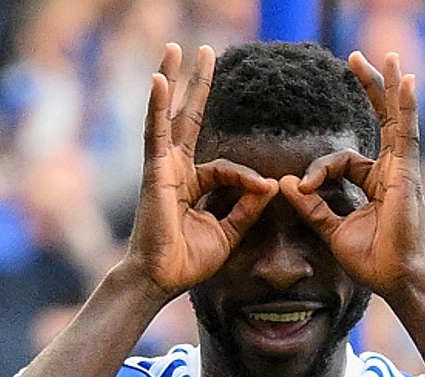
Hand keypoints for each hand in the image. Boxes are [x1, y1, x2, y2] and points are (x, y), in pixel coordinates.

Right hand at [123, 43, 278, 297]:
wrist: (162, 279)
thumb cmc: (187, 261)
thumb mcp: (227, 233)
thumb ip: (247, 208)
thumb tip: (271, 185)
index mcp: (191, 184)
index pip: (224, 167)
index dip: (246, 178)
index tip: (264, 190)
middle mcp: (174, 169)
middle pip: (188, 118)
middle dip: (197, 85)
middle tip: (204, 52)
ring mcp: (162, 167)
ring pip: (169, 115)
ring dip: (173, 80)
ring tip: (176, 48)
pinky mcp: (153, 171)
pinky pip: (156, 132)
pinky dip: (156, 105)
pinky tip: (159, 78)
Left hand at [279, 52, 424, 296]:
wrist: (396, 280)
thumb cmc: (372, 261)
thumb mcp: (332, 230)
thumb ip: (312, 206)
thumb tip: (284, 184)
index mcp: (375, 183)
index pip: (343, 160)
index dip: (318, 170)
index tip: (302, 187)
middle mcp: (392, 171)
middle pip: (381, 121)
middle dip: (370, 90)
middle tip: (356, 58)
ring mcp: (403, 170)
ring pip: (396, 120)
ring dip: (390, 87)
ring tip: (389, 57)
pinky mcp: (408, 174)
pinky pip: (407, 133)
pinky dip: (407, 107)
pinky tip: (406, 81)